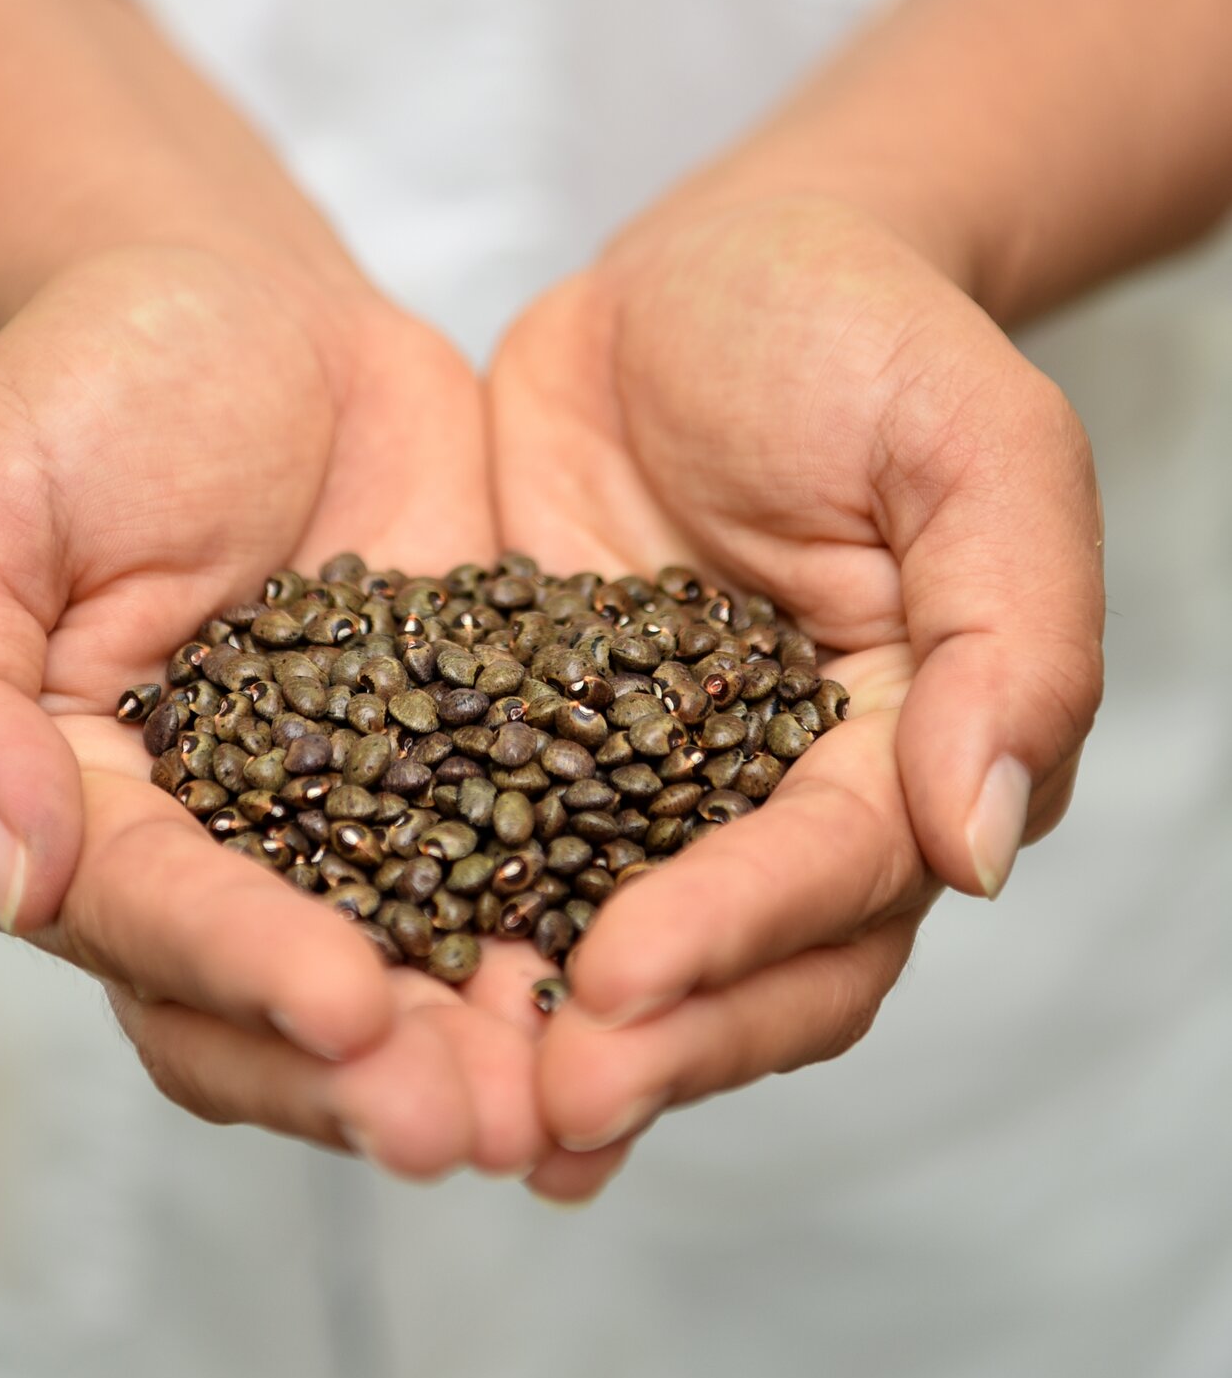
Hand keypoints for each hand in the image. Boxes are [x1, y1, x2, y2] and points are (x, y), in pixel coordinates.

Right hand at [0, 245, 546, 1178]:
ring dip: (477, 1049)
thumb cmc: (90, 384)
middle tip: (475, 1120)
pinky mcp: (459, 769)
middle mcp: (199, 849)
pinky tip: (650, 984)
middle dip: (369, 1072)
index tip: (348, 1007)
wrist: (251, 305)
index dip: (241, 970)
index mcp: (61, 809)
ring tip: (571, 1097)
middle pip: (270, 1002)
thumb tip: (5, 874)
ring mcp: (339, 820)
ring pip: (403, 974)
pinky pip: (513, 870)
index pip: (144, 919)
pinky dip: (569, 934)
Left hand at [489, 194, 1103, 1155]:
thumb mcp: (970, 436)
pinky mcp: (535, 745)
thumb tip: (982, 845)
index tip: (618, 975)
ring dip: (539, 1043)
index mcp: (908, 746)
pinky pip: (494, 858)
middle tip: (529, 1107)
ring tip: (433, 1109)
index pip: (836, 876)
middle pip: (739, 967)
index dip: (734, 935)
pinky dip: (448, 940)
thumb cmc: (858, 329)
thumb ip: (1009, 631)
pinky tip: (367, 1009)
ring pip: (617, 952)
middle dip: (644, 1043)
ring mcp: (652, 785)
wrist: (711, 268)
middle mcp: (787, 799)